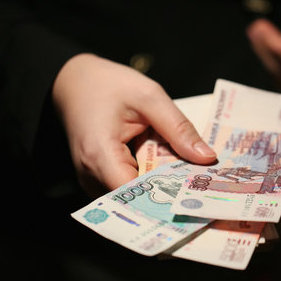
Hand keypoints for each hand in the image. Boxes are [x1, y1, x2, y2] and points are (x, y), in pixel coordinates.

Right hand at [52, 54, 215, 193]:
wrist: (72, 81)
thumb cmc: (107, 84)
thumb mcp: (149, 96)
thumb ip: (178, 127)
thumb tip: (207, 158)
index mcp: (100, 153)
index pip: (135, 194)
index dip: (166, 198)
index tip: (197, 194)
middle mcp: (90, 174)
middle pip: (136, 199)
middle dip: (170, 193)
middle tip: (203, 187)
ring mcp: (91, 180)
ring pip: (133, 196)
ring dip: (160, 187)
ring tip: (190, 178)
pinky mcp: (97, 179)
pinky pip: (126, 188)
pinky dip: (148, 181)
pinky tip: (168, 171)